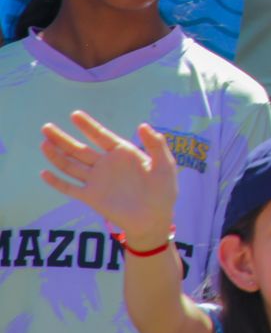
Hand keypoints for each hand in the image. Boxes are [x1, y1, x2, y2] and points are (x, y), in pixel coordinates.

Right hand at [38, 112, 178, 245]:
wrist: (154, 219)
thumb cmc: (163, 191)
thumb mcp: (165, 164)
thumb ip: (156, 145)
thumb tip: (142, 125)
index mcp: (123, 153)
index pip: (101, 136)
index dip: (88, 125)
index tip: (75, 114)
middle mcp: (106, 164)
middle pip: (80, 148)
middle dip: (63, 138)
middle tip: (46, 127)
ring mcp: (97, 180)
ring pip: (71, 165)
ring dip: (56, 155)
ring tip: (43, 143)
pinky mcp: (91, 197)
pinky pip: (70, 188)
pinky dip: (56, 181)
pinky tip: (44, 173)